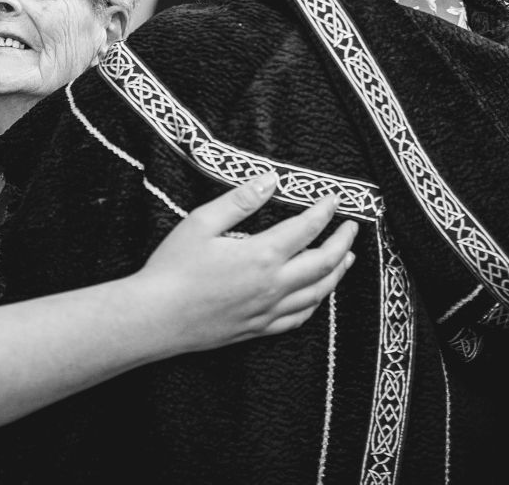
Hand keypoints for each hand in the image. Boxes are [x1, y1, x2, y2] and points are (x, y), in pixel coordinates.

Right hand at [134, 174, 357, 354]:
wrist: (156, 318)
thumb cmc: (173, 268)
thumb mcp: (201, 223)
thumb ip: (239, 201)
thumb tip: (269, 180)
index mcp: (261, 255)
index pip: (306, 228)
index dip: (324, 212)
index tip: (332, 199)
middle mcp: (273, 285)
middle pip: (324, 263)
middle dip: (343, 242)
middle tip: (352, 227)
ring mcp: (268, 310)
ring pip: (318, 293)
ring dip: (337, 272)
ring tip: (347, 258)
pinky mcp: (259, 328)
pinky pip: (299, 317)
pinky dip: (317, 303)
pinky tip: (317, 295)